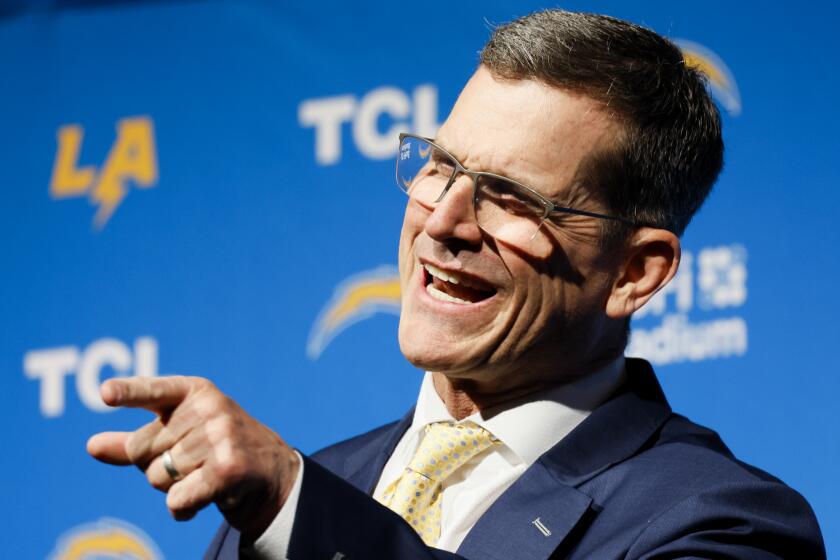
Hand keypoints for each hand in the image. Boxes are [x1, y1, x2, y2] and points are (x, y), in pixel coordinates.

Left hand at [87, 376, 298, 540]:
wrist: (269, 472)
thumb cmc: (213, 449)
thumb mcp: (176, 436)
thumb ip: (133, 441)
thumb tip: (91, 446)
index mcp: (194, 392)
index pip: (154, 392)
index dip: (128, 393)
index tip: (104, 393)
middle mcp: (209, 409)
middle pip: (141, 450)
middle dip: (154, 465)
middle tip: (189, 462)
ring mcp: (221, 437)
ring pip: (157, 478)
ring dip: (172, 488)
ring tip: (201, 477)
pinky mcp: (227, 469)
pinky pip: (176, 499)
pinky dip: (181, 508)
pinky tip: (201, 498)